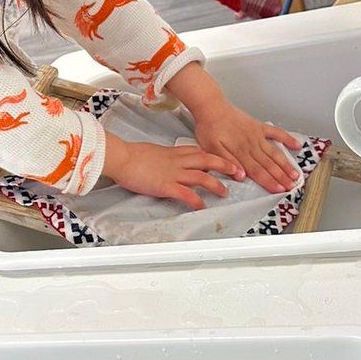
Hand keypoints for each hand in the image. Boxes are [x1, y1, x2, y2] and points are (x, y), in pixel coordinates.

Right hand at [103, 134, 239, 210]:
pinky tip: (202, 207)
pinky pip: (186, 194)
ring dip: (216, 185)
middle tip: (238, 171)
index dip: (215, 156)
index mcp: (175, 153)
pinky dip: (196, 201)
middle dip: (225, 166)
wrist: (122, 158)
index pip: (200, 152)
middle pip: (207, 161)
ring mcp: (173, 174)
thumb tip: (168, 162)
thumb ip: (165, 158)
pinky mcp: (166, 186)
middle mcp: (178, 162)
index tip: (225, 160)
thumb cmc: (132, 156)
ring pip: (202, 177)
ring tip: (225, 192)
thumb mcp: (153, 152)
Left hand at [192, 98, 301, 194]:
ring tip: (295, 174)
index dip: (269, 181)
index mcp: (240, 152)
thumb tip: (241, 176)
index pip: (257, 171)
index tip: (279, 189)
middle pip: (269, 164)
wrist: (211, 106)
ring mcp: (257, 135)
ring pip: (275, 153)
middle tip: (292, 186)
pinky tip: (296, 145)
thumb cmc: (209, 127)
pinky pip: (276, 133)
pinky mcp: (258, 126)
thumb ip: (227, 162)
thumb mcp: (211, 149)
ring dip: (286, 164)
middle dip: (282, 177)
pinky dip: (287, 139)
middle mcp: (251, 144)